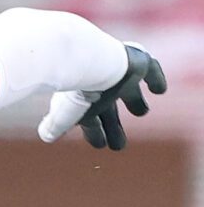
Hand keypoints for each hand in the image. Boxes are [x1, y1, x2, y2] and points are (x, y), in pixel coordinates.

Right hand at [39, 43, 166, 149]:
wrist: (90, 62)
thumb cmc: (76, 89)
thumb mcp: (65, 114)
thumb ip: (57, 124)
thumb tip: (46, 137)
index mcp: (85, 100)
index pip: (89, 119)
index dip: (94, 132)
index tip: (99, 145)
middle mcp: (101, 87)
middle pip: (108, 108)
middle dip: (112, 126)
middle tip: (118, 145)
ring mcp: (120, 74)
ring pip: (129, 92)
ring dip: (135, 103)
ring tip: (142, 112)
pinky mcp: (138, 62)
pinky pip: (151, 70)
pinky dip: (156, 80)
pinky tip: (159, 90)